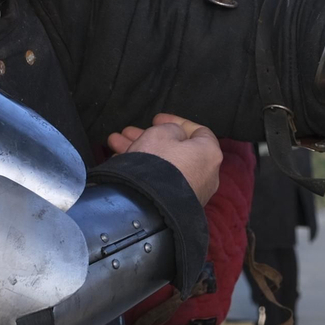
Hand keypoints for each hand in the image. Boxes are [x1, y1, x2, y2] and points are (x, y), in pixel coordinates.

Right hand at [107, 113, 222, 205]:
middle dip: (149, 137)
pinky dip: (145, 170)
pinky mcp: (177, 205)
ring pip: (165, 165)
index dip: (175, 121)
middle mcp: (206, 174)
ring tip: (115, 145)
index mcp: (209, 153)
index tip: (155, 118)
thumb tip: (174, 136)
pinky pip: (162, 181)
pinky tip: (121, 164)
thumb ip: (170, 128)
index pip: (198, 131)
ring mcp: (192, 193)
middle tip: (128, 132)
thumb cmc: (160, 162)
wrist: (150, 206)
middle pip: (176, 148)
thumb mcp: (161, 132)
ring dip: (141, 152)